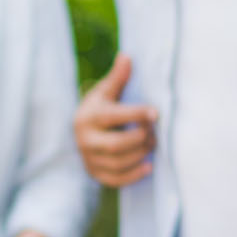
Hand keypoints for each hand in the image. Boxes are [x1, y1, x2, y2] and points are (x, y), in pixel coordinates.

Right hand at [74, 54, 156, 187]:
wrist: (80, 132)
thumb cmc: (99, 108)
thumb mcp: (105, 92)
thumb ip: (117, 78)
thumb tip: (127, 56)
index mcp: (88, 117)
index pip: (113, 116)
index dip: (136, 115)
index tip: (156, 112)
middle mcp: (85, 140)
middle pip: (117, 145)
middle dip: (140, 139)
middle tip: (155, 132)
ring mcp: (89, 159)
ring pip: (118, 163)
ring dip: (141, 154)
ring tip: (152, 144)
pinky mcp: (95, 173)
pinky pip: (116, 180)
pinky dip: (134, 175)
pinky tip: (149, 166)